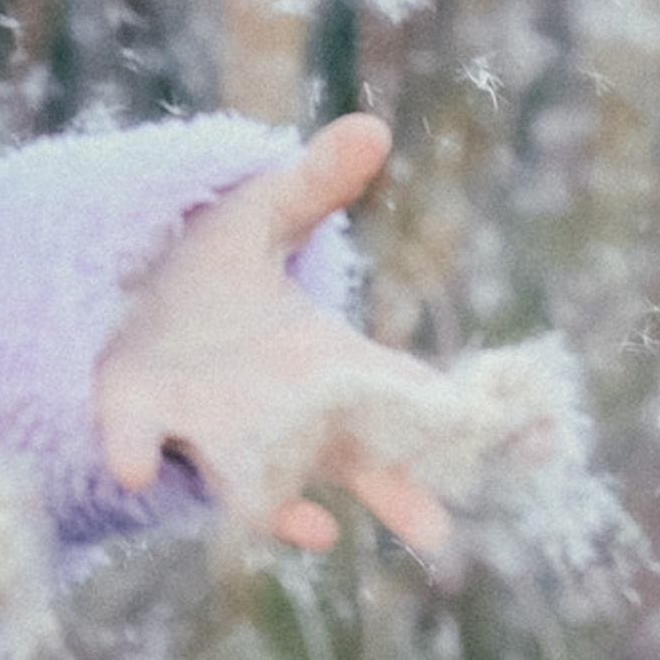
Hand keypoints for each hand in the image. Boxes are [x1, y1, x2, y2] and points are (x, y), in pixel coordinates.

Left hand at [95, 114, 452, 555]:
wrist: (123, 303)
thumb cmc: (210, 274)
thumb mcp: (260, 217)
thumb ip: (312, 184)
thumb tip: (373, 125)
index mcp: (326, 364)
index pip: (406, 395)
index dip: (464, 416)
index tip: (535, 438)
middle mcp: (281, 416)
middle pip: (350, 461)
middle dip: (392, 493)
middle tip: (436, 531)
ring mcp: (212, 428)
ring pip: (253, 480)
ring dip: (278, 506)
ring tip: (317, 533)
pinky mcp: (141, 419)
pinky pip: (143, 444)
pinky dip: (140, 454)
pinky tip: (135, 470)